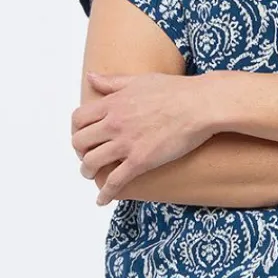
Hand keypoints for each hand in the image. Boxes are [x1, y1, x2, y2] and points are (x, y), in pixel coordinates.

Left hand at [71, 70, 214, 205]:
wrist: (201, 105)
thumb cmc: (176, 90)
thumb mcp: (140, 80)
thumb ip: (113, 82)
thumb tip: (91, 77)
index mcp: (114, 103)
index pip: (79, 119)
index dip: (77, 130)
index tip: (83, 136)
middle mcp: (114, 123)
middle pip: (80, 142)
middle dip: (80, 152)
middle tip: (88, 156)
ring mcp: (126, 143)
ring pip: (92, 163)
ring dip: (88, 171)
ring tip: (92, 175)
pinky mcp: (140, 161)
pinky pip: (114, 182)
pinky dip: (105, 193)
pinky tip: (103, 200)